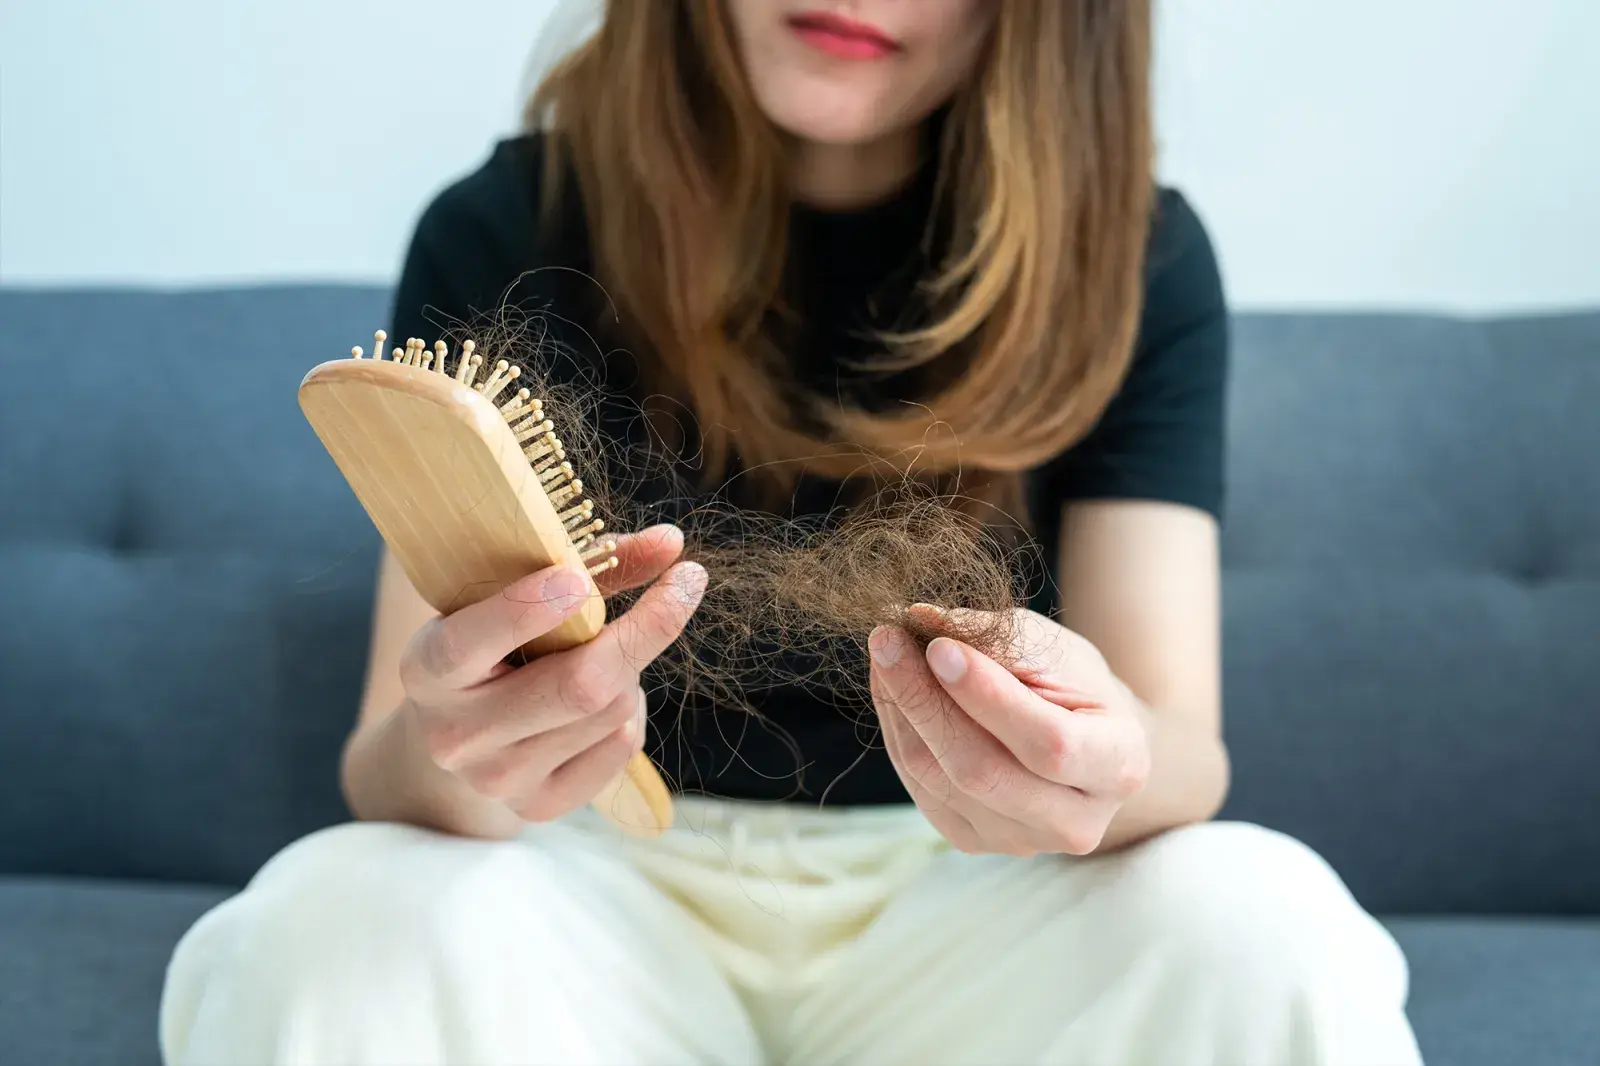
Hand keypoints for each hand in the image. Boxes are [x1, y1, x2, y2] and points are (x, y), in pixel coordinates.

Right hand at [397, 524, 702, 823]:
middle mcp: (455, 735)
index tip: (579, 578)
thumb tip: (671, 543)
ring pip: (610, 710)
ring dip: (630, 670)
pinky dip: (631, 709)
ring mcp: (497, 780)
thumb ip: (588, 563)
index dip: (524, 611)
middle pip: (575, 687)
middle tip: (685, 581)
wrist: (458, 729)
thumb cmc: (493, 640)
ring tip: (604, 655)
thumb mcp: (513, 594)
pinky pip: (622, 746)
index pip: (467, 645)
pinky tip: (603, 699)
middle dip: (642, 630)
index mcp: (427, 670)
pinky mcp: (540, 806)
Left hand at [869, 607, 1151, 856]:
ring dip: (901, 710)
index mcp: (1119, 767)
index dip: (988, 697)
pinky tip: (893, 691)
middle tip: (888, 640)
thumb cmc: (1076, 686)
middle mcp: (1075, 823)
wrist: (1083, 742)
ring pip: (939, 780)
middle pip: (982, 771)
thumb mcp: (1056, 650)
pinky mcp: (973, 842)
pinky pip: (919, 788)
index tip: (938, 646)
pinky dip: (899, 732)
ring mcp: (1021, 842)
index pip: (1048, 743)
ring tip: (887, 654)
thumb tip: (923, 620)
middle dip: (925, 700)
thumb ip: (999, 639)